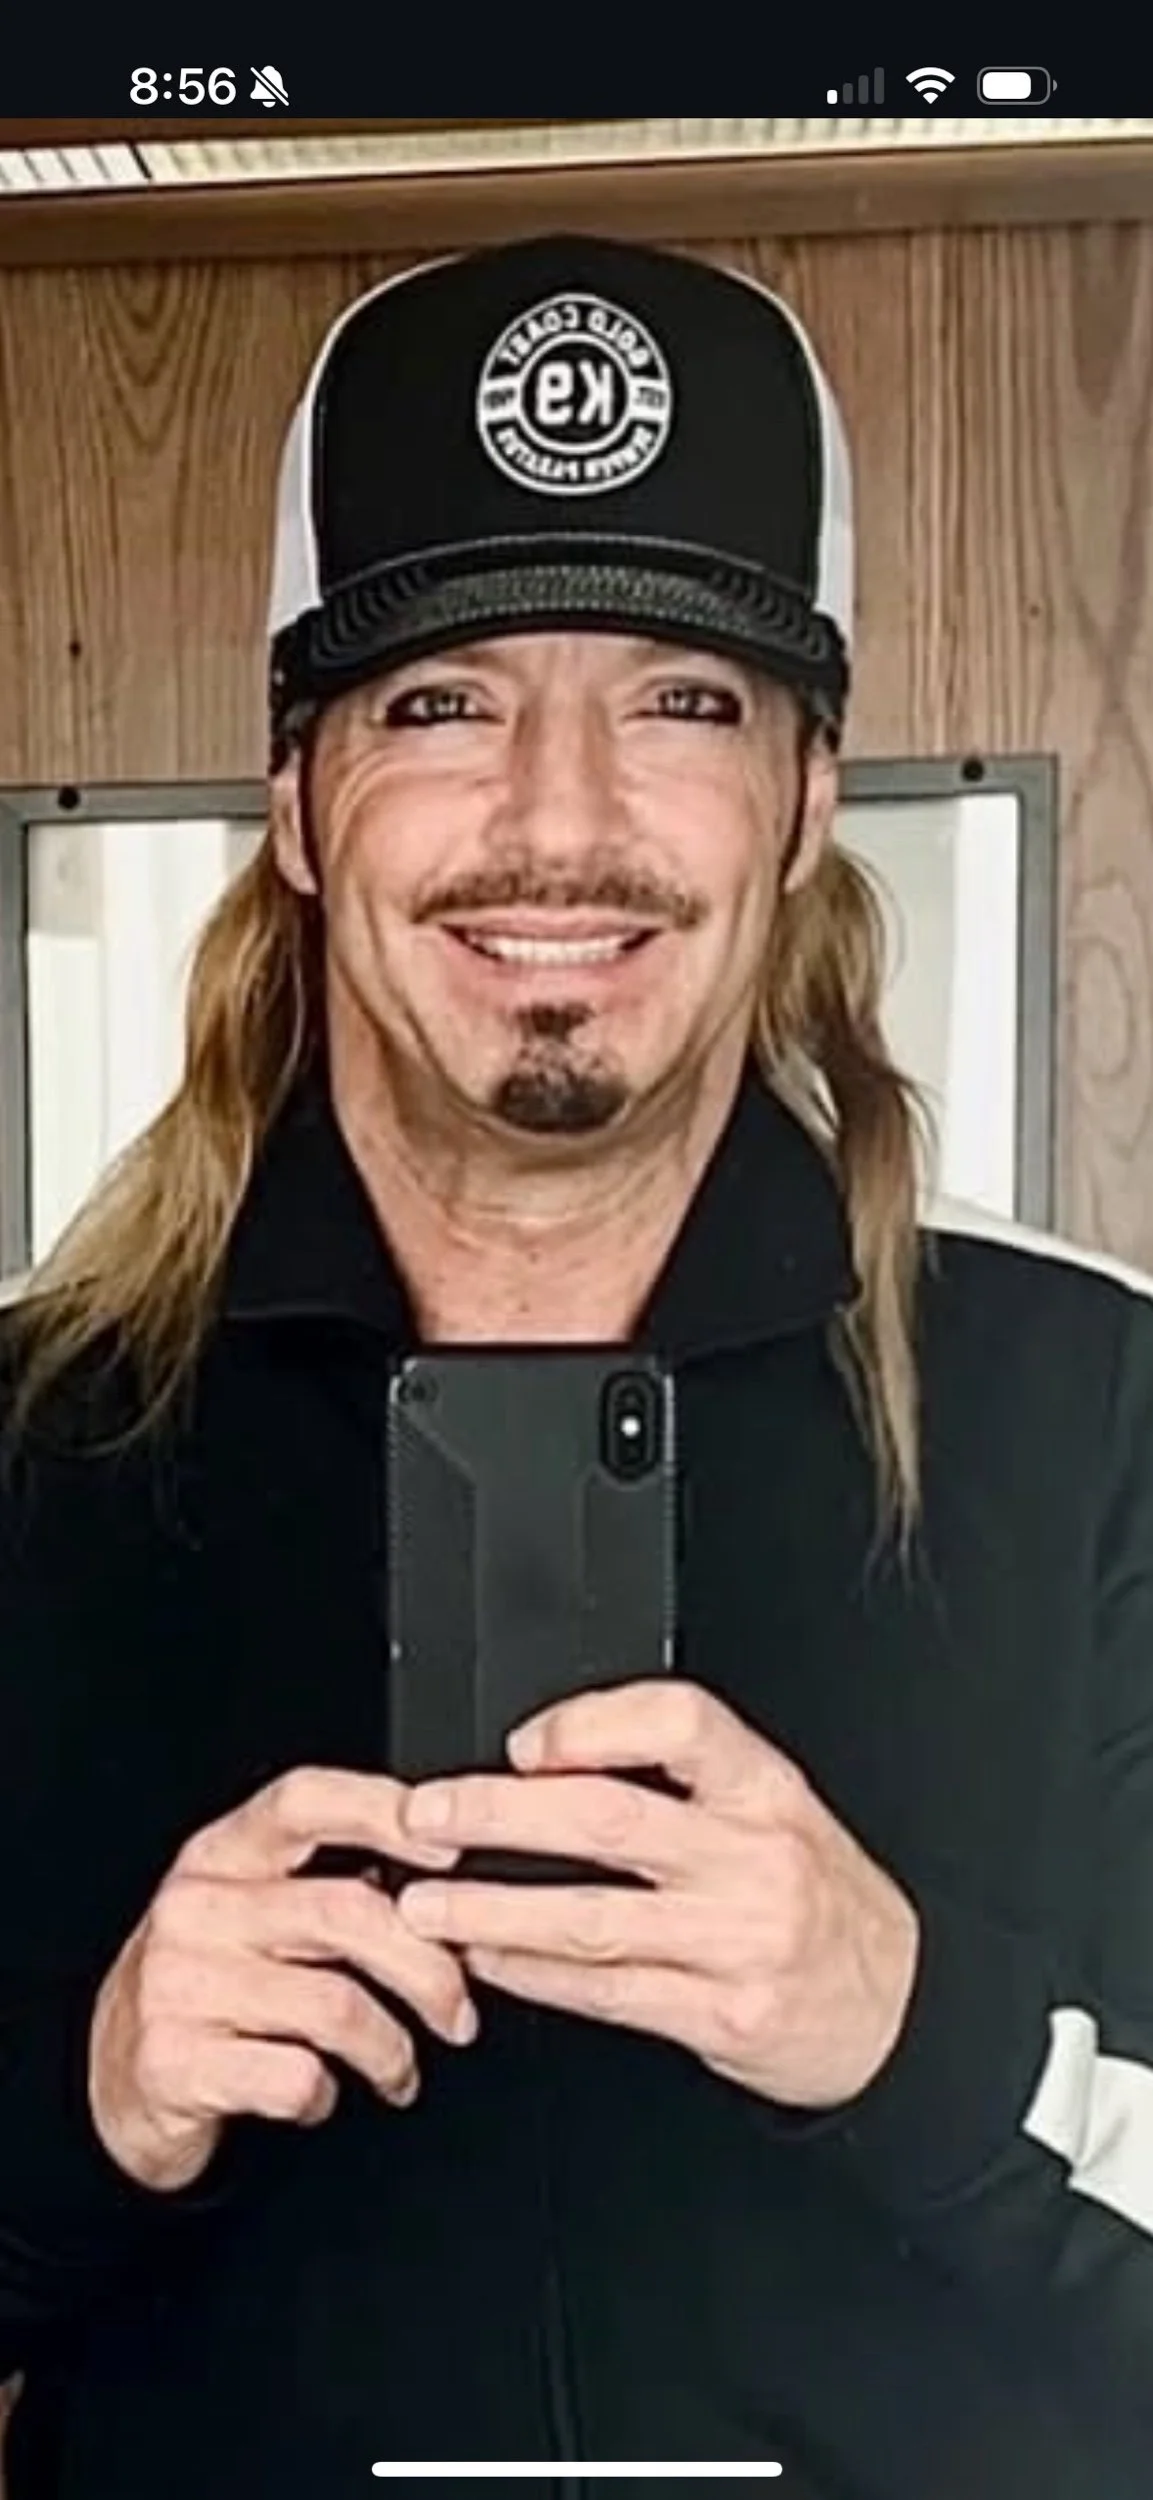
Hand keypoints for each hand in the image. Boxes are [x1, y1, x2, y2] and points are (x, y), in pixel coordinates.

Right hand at [89, 1768, 477, 2195]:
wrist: (114, 2077)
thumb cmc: (209, 1983)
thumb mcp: (248, 1908)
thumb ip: (325, 1880)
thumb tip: (441, 1885)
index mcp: (222, 1854)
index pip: (305, 1801)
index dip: (383, 1813)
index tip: (453, 1851)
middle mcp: (196, 1907)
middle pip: (346, 1911)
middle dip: (429, 1970)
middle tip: (456, 2011)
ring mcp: (180, 1984)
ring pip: (334, 2005)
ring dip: (390, 2049)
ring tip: (398, 2069)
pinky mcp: (175, 2062)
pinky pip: (295, 2077)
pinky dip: (328, 2095)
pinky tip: (322, 2094)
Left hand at [396, 1683, 918, 2110]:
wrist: (903, 2007)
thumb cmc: (821, 1898)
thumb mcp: (776, 1811)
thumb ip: (683, 1783)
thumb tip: (545, 1761)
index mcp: (766, 1789)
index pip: (680, 1723)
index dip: (593, 1723)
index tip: (525, 1743)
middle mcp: (752, 1857)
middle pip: (609, 1818)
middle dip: (500, 1816)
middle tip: (427, 1815)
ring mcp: (738, 1941)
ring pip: (592, 1916)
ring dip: (492, 1911)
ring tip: (426, 1905)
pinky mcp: (722, 2015)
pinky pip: (608, 1992)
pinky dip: (535, 1975)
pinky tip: (489, 1961)